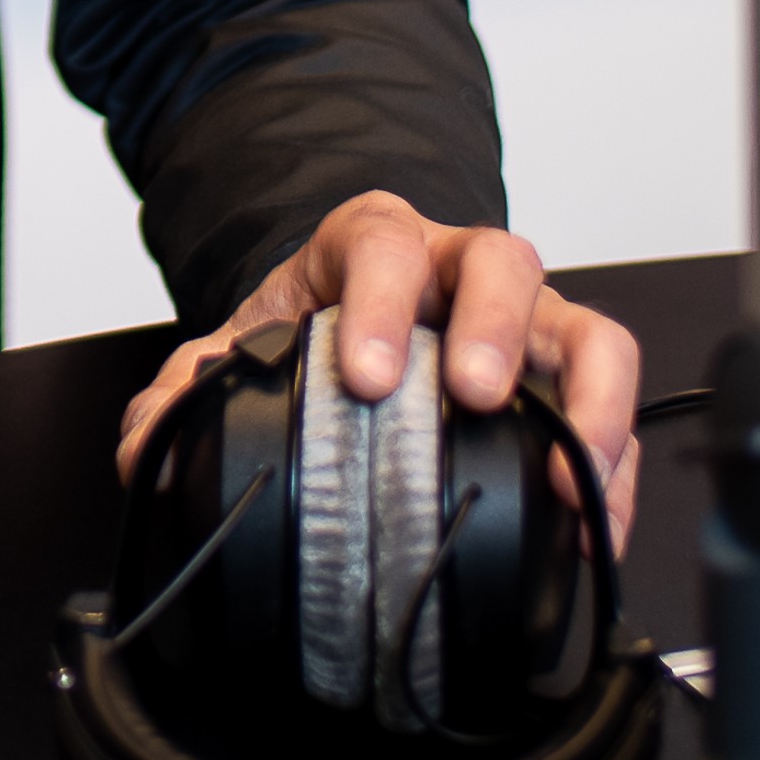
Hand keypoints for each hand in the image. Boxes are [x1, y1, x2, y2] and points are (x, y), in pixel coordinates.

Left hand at [114, 193, 642, 552]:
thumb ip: (192, 383)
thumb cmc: (321, 321)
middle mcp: (460, 267)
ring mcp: (524, 319)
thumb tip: (146, 444)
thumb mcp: (249, 336)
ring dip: (583, 394)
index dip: (381, 304)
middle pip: (498, 262)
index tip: (366, 374)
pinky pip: (613, 401)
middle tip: (472, 394)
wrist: (362, 316)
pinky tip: (591, 516)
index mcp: (375, 244)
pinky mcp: (568, 376)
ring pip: (581, 323)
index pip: (382, 245)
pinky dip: (613, 461)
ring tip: (568, 465)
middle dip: (489, 327)